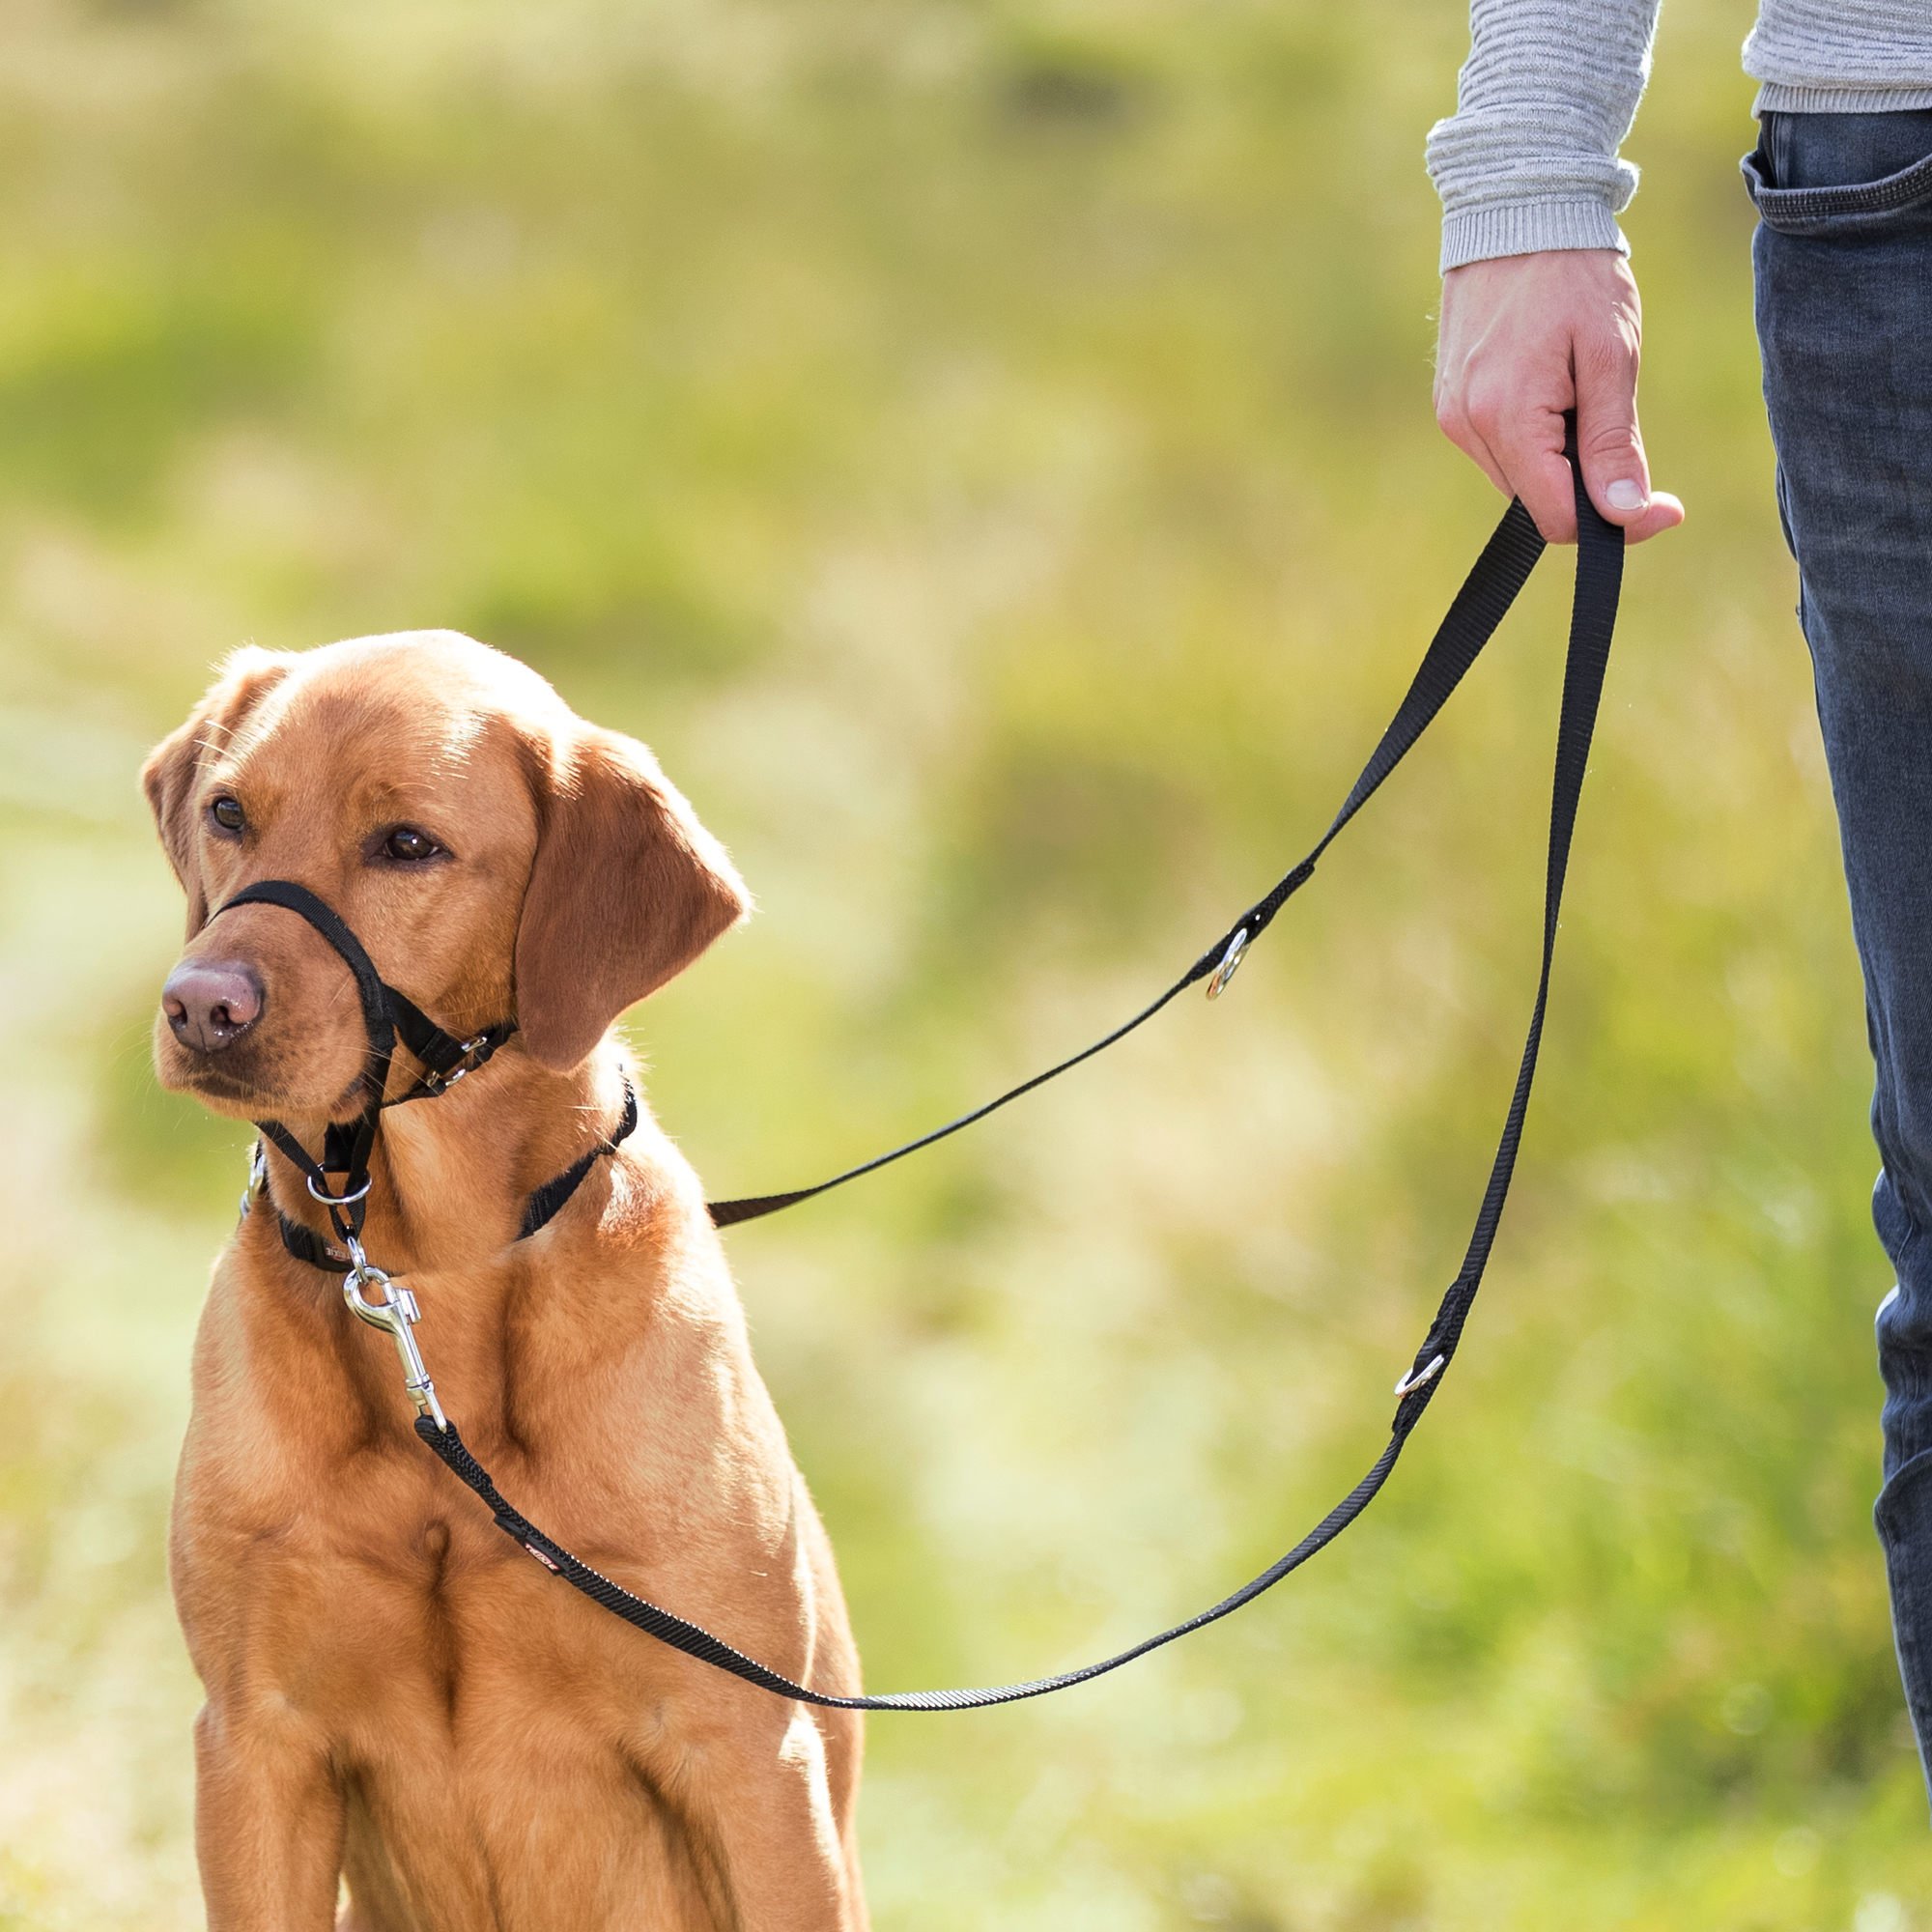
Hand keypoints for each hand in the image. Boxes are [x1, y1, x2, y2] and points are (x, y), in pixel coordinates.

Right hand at [1433, 250, 1683, 544]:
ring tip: (1579, 391)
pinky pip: (1501, 449)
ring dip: (1560, 459)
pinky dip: (1536, 439)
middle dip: (1587, 484)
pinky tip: (1553, 388)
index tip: (1665, 505)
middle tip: (1622, 425)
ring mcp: (1453, 416)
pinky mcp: (1450, 403)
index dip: (1614, 522)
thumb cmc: (1574, 273)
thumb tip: (1625, 514)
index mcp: (1507, 419)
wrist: (1517, 211)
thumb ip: (1614, 442)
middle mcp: (1467, 427)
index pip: (1557, 516)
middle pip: (1538, 502)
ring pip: (1520, 478)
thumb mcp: (1612, 356)